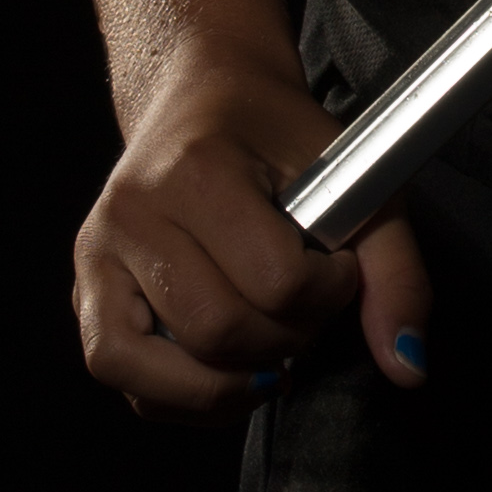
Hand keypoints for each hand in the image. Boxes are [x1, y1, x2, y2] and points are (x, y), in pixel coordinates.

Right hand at [73, 52, 430, 419]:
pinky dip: (180, 396)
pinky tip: (226, 372)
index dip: (330, 292)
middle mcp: (133, 216)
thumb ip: (394, 270)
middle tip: (306, 307)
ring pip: (160, 373)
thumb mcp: (353, 178)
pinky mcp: (84, 291)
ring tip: (270, 351)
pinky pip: (122, 377)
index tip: (340, 267)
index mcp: (197, 170)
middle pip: (220, 332)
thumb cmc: (278, 134)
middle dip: (286, 339)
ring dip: (232, 382)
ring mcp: (97, 258)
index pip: (277, 282)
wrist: (204, 94)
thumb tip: (408, 365)